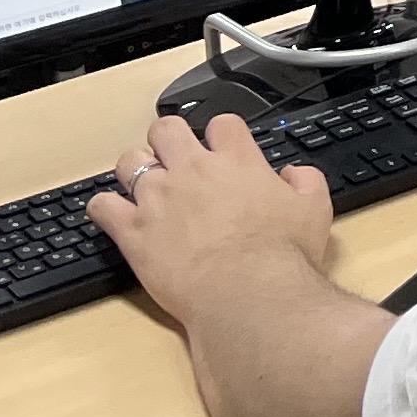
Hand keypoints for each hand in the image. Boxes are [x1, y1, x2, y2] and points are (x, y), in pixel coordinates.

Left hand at [92, 111, 335, 319]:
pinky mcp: (133, 230)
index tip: (221, 148)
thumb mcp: (314, 211)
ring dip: (135, 168)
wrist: (247, 293)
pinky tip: (113, 215)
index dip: (221, 134)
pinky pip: (102, 206)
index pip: (223, 124)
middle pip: (166, 129)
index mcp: (237, 161)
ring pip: (130, 160)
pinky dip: (104, 207)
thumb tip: (294, 174)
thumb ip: (306, 182)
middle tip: (173, 158)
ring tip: (142, 185)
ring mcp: (158, 198)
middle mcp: (193, 170)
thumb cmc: (281, 256)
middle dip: (168, 138)